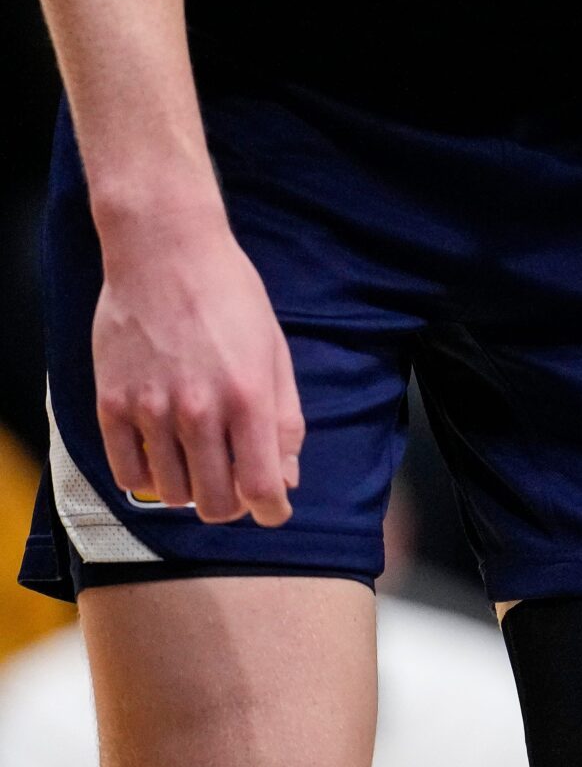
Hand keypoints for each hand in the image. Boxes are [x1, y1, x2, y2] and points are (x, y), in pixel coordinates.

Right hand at [90, 200, 302, 526]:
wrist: (165, 254)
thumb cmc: (232, 298)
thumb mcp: (275, 353)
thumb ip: (284, 421)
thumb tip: (286, 478)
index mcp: (248, 398)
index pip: (261, 487)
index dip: (272, 511)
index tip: (275, 512)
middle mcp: (197, 411)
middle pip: (214, 502)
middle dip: (233, 506)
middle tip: (238, 488)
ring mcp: (149, 410)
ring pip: (171, 493)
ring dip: (191, 490)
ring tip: (201, 463)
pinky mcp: (111, 404)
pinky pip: (127, 472)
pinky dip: (149, 478)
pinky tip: (164, 458)